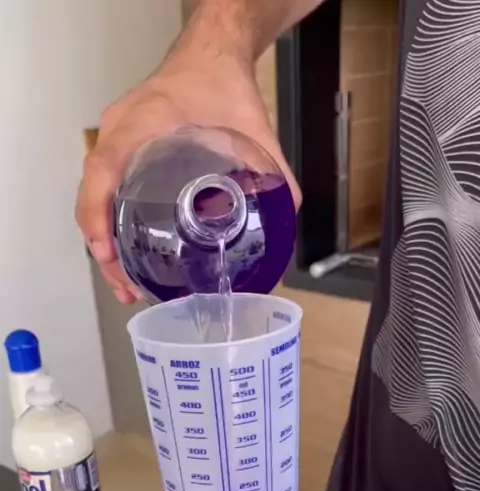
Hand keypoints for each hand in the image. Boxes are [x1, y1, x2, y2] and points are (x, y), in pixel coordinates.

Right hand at [76, 49, 299, 303]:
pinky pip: (104, 191)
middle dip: (102, 248)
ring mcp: (115, 140)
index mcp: (145, 121)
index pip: (104, 167)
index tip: (108, 253)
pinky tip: (128, 256)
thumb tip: (288, 229)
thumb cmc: (222, 83)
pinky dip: (110, 225)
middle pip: (92, 194)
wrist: (210, 55)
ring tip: (126, 285)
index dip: (98, 214)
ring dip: (104, 244)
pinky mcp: (121, 152)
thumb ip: (277, 175)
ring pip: (94, 197)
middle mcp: (119, 130)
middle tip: (127, 288)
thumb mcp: (256, 129)